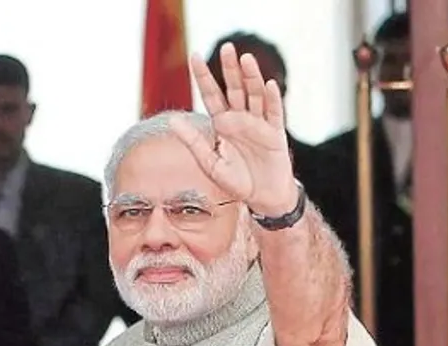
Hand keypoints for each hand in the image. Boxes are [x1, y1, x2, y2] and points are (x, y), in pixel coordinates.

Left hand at [171, 43, 297, 215]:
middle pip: (234, 89)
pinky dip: (271, 99)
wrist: (262, 197)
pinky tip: (268, 85)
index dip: (203, 77)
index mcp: (222, 124)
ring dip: (251, 77)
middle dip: (230, 69)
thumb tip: (172, 120)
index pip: (211, 95)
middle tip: (226, 47)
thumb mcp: (209, 163)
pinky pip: (274, 113)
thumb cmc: (236, 181)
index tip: (194, 56)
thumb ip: (193, 141)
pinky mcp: (275, 133)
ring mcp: (259, 124)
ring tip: (246, 59)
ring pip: (254, 95)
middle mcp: (240, 119)